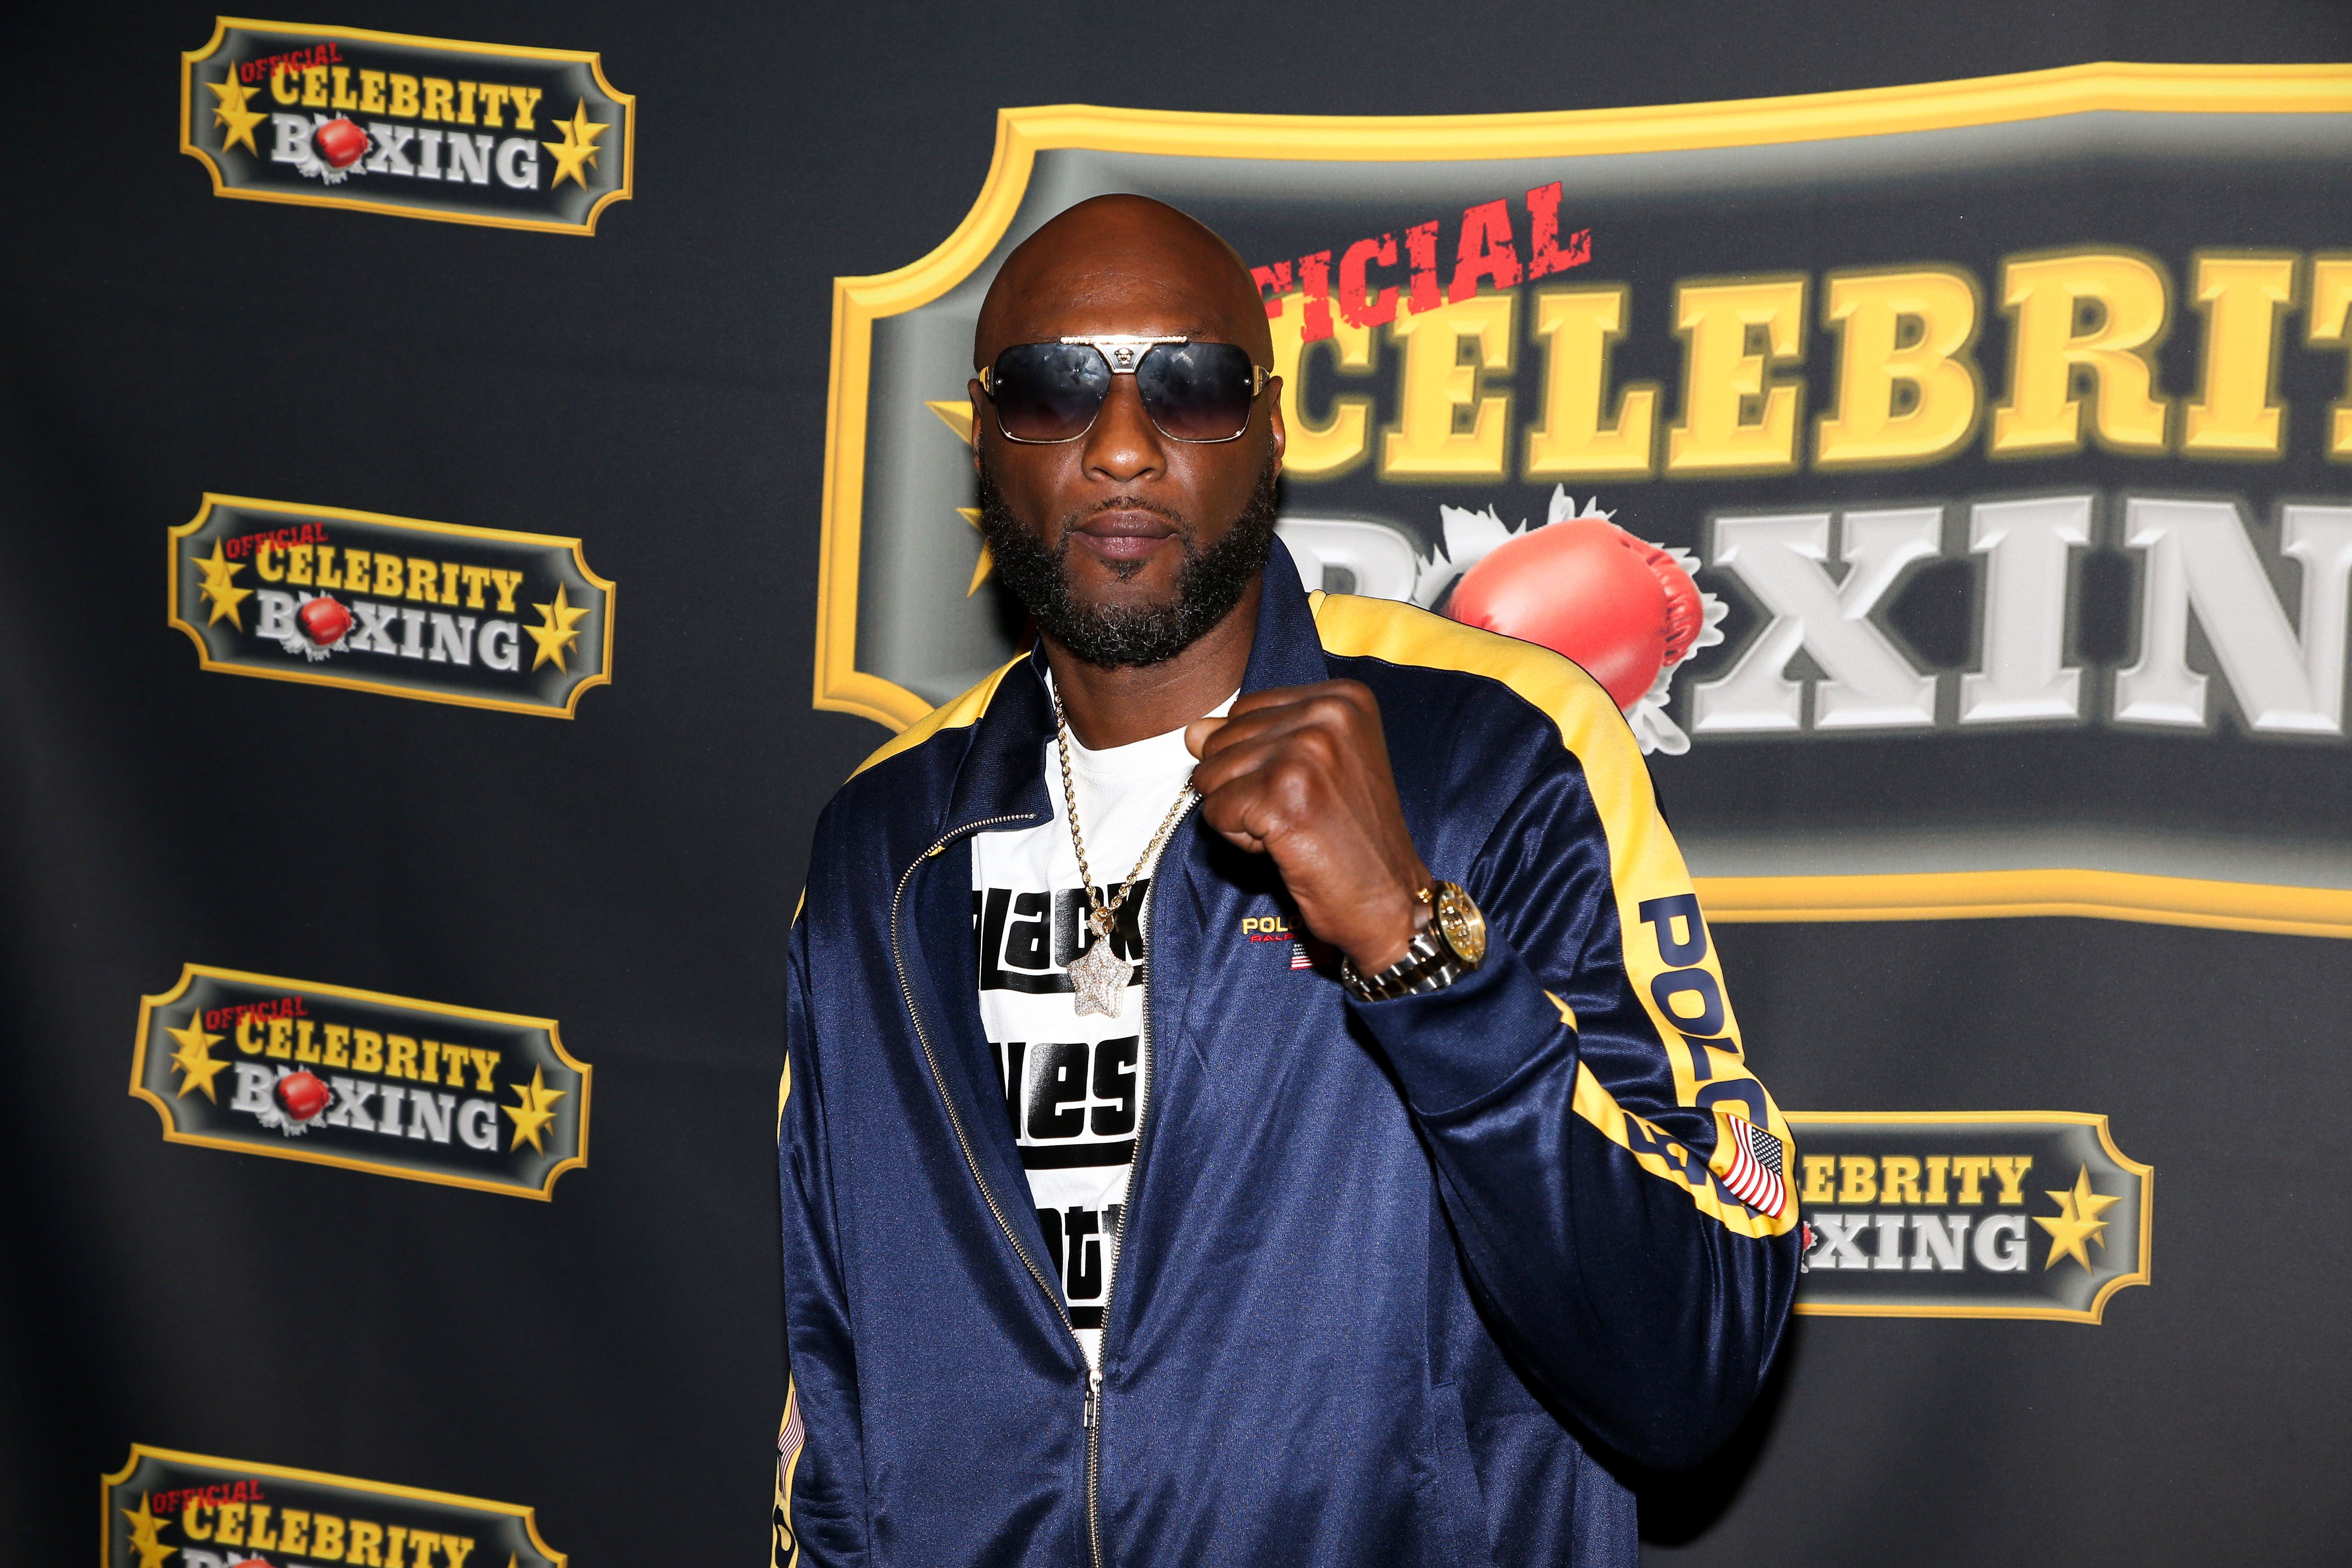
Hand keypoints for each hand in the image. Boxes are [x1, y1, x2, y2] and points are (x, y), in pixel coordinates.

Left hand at [1185, 681, 1431, 972]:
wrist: (1388, 899)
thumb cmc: (1352, 839)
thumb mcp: (1308, 770)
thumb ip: (1252, 741)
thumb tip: (1193, 731)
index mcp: (1342, 698)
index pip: (1243, 711)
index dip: (1257, 758)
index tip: (1305, 787)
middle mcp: (1328, 714)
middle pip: (1222, 739)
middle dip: (1244, 785)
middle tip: (1300, 813)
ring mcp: (1305, 751)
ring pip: (1211, 774)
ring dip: (1240, 813)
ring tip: (1293, 828)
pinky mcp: (1282, 793)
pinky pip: (1216, 811)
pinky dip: (1239, 839)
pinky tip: (1285, 845)